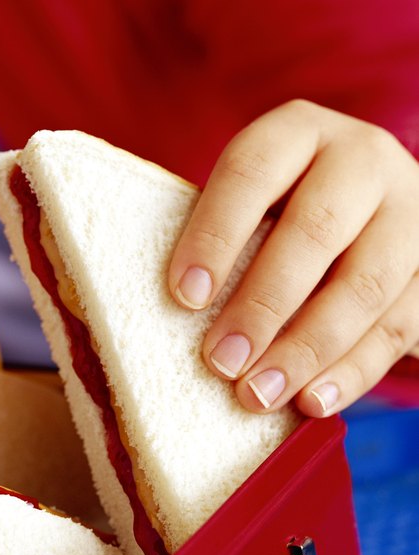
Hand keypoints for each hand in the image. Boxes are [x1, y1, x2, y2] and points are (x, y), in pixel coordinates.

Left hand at [168, 99, 418, 415]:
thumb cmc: (283, 218)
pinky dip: (351, 372)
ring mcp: (410, 212)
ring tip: (258, 394)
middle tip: (220, 362)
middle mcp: (362, 160)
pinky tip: (312, 403)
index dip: (216, 234)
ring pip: (365, 285)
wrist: (373, 217)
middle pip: (316, 230)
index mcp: (299, 133)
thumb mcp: (253, 208)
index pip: (252, 170)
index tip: (185, 298)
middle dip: (263, 305)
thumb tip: (178, 314)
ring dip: (306, 349)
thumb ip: (226, 244)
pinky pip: (398, 327)